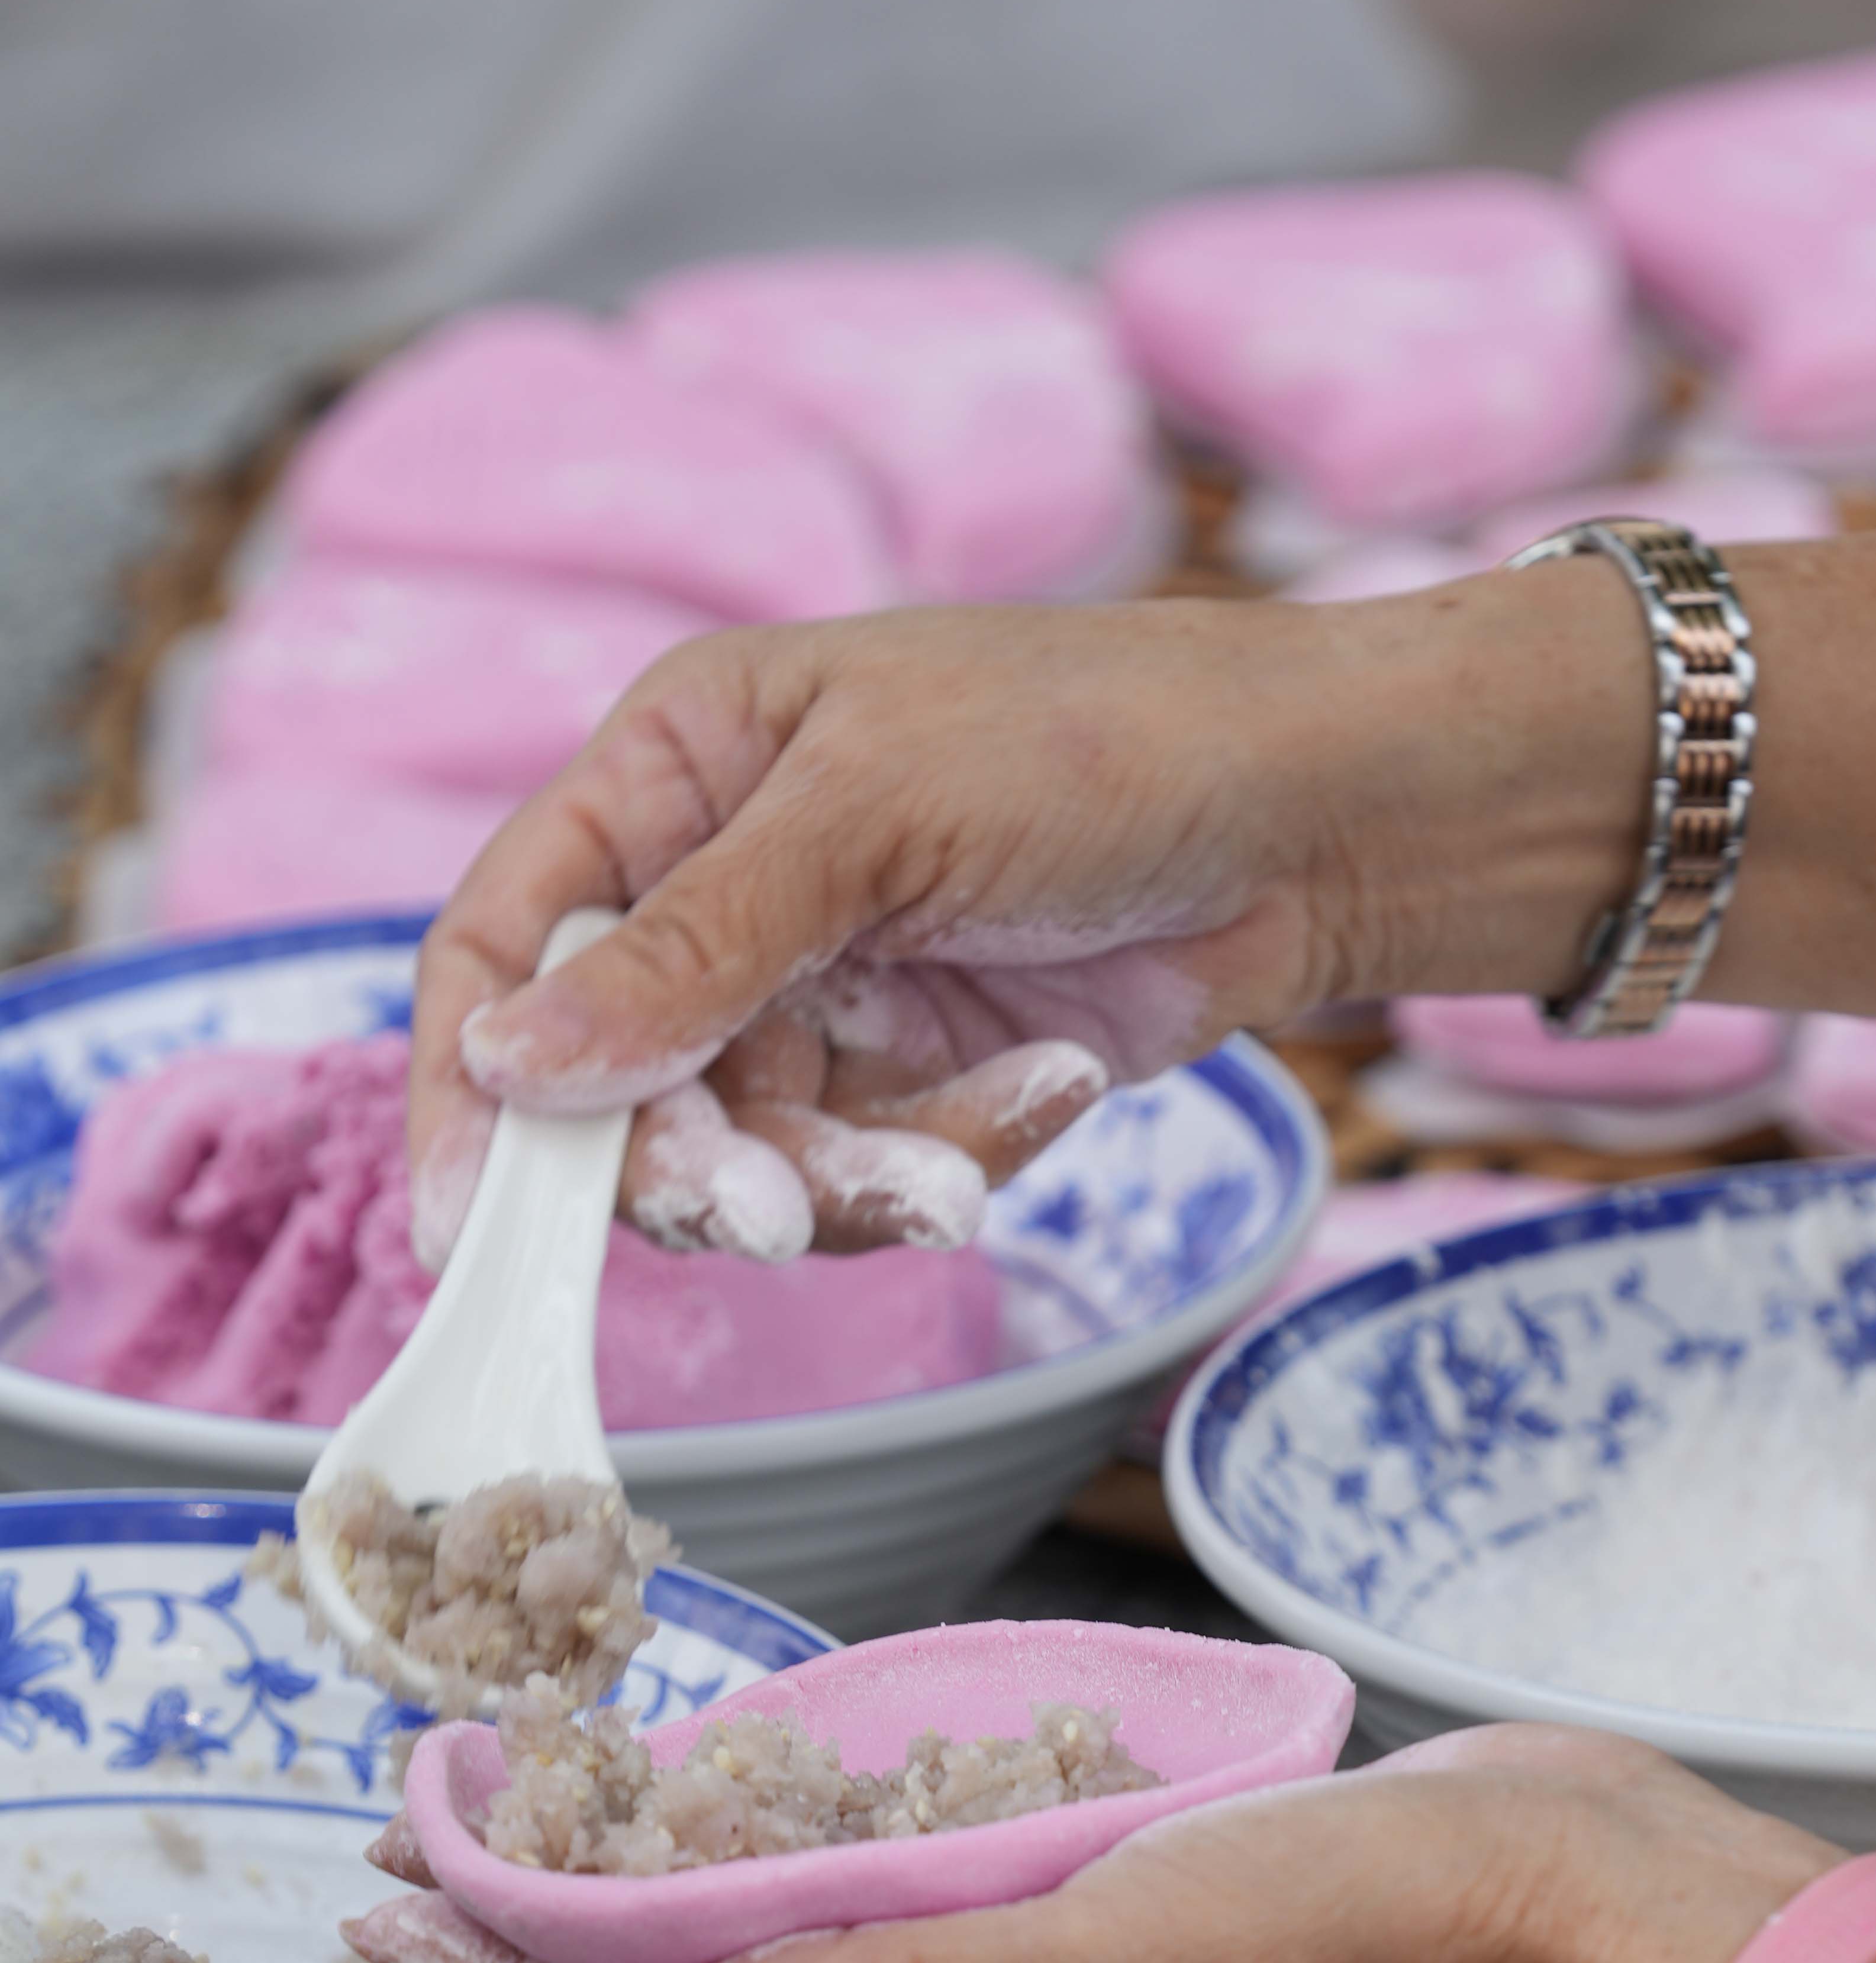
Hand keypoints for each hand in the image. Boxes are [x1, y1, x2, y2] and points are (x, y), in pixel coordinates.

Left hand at [351, 1730, 1841, 1962]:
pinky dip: (879, 1840)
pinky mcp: (1159, 1911)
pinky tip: (826, 1788)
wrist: (1573, 1907)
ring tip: (599, 1813)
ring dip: (734, 1882)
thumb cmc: (1349, 1952)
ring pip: (868, 1940)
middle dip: (612, 1932)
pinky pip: (973, 1883)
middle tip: (464, 1846)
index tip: (408, 1920)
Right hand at [406, 573, 1644, 1270]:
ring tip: (951, 1174)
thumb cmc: (1102, 741)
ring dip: (845, 1191)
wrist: (1321, 813)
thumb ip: (691, 952)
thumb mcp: (871, 818)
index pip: (506, 943)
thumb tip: (511, 1065)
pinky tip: (1056, 1087)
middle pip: (619, 1092)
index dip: (472, 1085)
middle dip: (697, 1170)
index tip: (467, 1221)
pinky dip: (953, 1160)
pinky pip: (873, 1179)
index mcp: (677, 770)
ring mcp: (823, 993)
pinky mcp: (918, 1082)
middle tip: (774, 1220)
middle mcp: (727, 886)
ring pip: (751, 1164)